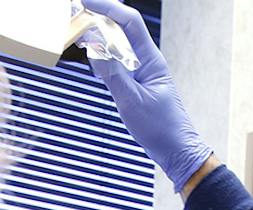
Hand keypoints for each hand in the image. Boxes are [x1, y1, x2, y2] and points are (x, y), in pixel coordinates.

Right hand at [76, 0, 213, 190]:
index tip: (85, 1)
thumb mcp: (132, 102)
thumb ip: (113, 74)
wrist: (177, 151)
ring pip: (117, 44)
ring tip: (77, 32)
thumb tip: (95, 48)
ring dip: (99, 36)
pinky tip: (92, 59)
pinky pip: (117, 61)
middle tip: (74, 14)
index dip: (108, 7)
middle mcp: (147, 61)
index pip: (129, 22)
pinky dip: (103, 56)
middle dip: (99, 16)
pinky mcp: (137, 83)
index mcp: (150, 60)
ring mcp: (142, 71)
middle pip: (121, 28)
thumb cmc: (161, 129)